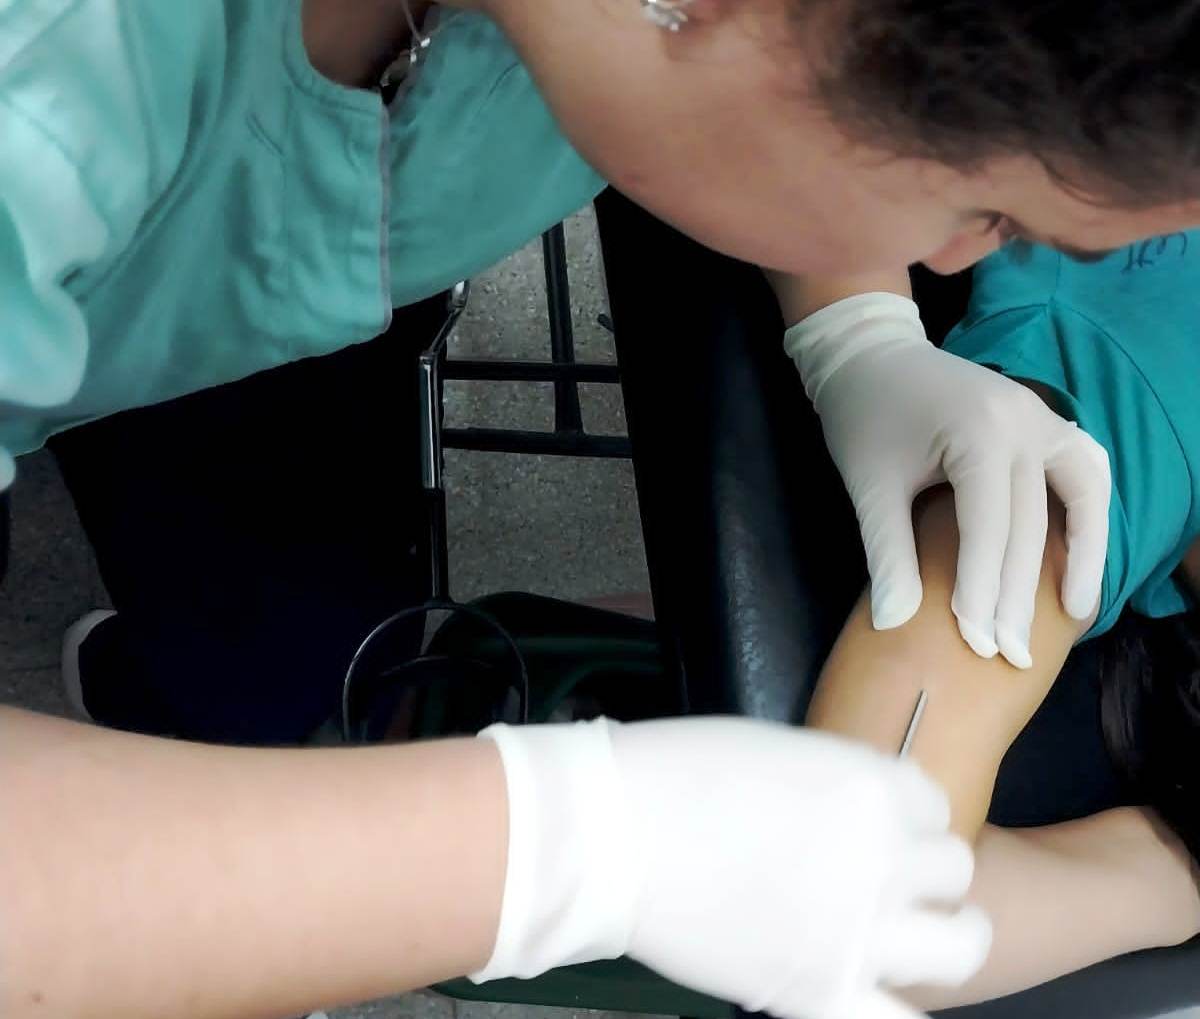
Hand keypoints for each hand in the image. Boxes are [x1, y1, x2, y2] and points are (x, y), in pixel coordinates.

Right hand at [474, 718, 990, 1018]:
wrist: (612, 831)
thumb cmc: (675, 772)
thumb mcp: (773, 749)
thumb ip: (833, 783)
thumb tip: (846, 814)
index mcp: (869, 786)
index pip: (931, 803)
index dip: (903, 816)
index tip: (873, 826)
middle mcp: (884, 856)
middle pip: (951, 867)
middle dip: (920, 869)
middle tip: (878, 875)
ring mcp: (860, 930)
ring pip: (959, 944)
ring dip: (940, 936)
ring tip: (909, 937)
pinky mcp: (822, 991)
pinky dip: (894, 1009)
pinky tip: (875, 992)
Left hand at [784, 292, 1109, 667]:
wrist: (870, 355)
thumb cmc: (863, 417)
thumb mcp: (869, 486)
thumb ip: (886, 553)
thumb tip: (891, 624)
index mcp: (978, 433)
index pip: (988, 529)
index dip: (980, 590)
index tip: (975, 644)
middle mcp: (1024, 422)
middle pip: (1030, 525)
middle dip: (1018, 595)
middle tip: (1009, 655)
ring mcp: (1041, 417)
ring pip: (1078, 496)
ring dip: (1078, 556)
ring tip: (1072, 614)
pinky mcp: (1044, 420)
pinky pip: (1084, 469)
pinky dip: (1089, 513)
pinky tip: (1081, 555)